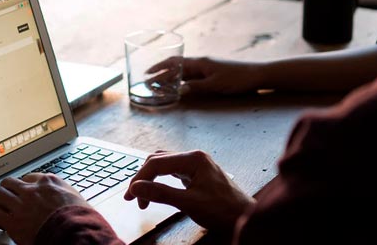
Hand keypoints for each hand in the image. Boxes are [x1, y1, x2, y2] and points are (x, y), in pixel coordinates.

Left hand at [0, 173, 91, 243]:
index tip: (24, 191)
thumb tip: (66, 198)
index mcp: (48, 182)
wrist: (75, 233)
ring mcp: (20, 205)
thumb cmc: (81, 219)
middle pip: (10, 182)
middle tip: (7, 198)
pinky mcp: (12, 221)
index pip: (30, 177)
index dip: (25, 185)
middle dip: (7, 190)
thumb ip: (66, 194)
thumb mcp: (77, 198)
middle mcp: (32, 190)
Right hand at [124, 150, 254, 230]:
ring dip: (151, 179)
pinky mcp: (197, 174)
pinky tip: (157, 190)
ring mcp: (196, 165)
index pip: (156, 163)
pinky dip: (161, 180)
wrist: (245, 218)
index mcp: (193, 159)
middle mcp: (194, 157)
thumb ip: (161, 193)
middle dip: (143, 178)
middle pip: (158, 161)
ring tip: (142, 196)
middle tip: (133, 197)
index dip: (140, 179)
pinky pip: (172, 171)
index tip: (131, 196)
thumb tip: (136, 188)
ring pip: (164, 165)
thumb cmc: (224, 210)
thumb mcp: (189, 203)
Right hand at [148, 57, 265, 94]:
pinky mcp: (211, 73)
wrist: (256, 75)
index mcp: (199, 63)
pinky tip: (178, 86)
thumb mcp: (215, 85)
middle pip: (176, 67)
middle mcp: (200, 63)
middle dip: (161, 73)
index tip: (147, 73)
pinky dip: (181, 80)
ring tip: (159, 85)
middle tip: (148, 82)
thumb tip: (179, 90)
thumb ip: (196, 87)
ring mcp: (206, 68)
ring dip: (170, 77)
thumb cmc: (237, 79)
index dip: (159, 67)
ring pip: (183, 72)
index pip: (174, 63)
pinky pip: (191, 76)